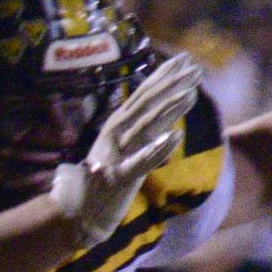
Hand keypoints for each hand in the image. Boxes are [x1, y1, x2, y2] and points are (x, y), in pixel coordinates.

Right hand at [46, 55, 202, 245]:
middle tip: (195, 65)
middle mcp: (116, 133)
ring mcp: (117, 154)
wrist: (76, 211)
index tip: (186, 59)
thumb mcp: (126, 150)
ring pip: (146, 126)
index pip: (145, 95)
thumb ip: (143, 133)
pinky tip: (175, 138)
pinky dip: (157, 149)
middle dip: (171, 83)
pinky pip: (142, 161)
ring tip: (191, 92)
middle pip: (147, 103)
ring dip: (169, 108)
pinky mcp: (120, 178)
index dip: (165, 76)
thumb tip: (167, 117)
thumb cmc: (103, 181)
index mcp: (118, 125)